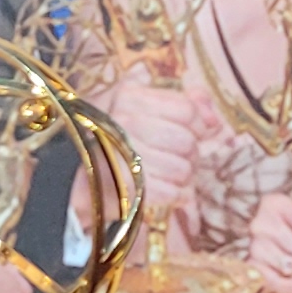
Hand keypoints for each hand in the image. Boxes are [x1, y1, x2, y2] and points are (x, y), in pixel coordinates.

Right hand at [98, 75, 222, 238]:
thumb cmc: (117, 139)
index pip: (187, 110)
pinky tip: (164, 190)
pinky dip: (175, 195)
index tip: (196, 133)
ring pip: (183, 169)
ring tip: (168, 175)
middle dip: (190, 155)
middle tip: (177, 158)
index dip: (199, 125)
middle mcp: (125, 122)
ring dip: (183, 177)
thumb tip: (215, 120)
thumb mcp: (143, 108)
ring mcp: (124, 155)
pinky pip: (173, 192)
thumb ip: (185, 103)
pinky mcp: (128, 186)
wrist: (76, 177)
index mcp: (130, 97)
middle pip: (187, 142)